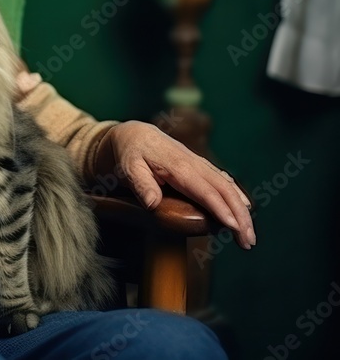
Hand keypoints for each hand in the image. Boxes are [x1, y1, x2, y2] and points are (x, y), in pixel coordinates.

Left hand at [95, 120, 255, 248]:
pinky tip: (244, 209)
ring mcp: (200, 164)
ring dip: (243, 211)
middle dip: (241, 216)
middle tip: (248, 243)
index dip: (221, 209)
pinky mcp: (201, 167)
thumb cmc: (129, 153)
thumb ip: (140, 185)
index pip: (206, 191)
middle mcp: (195, 164)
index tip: (234, 228)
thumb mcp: (128, 168)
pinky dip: (237, 196)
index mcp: (178, 166)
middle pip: (225, 191)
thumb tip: (152, 204)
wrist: (134, 134)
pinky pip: (223, 181)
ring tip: (249, 236)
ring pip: (229, 187)